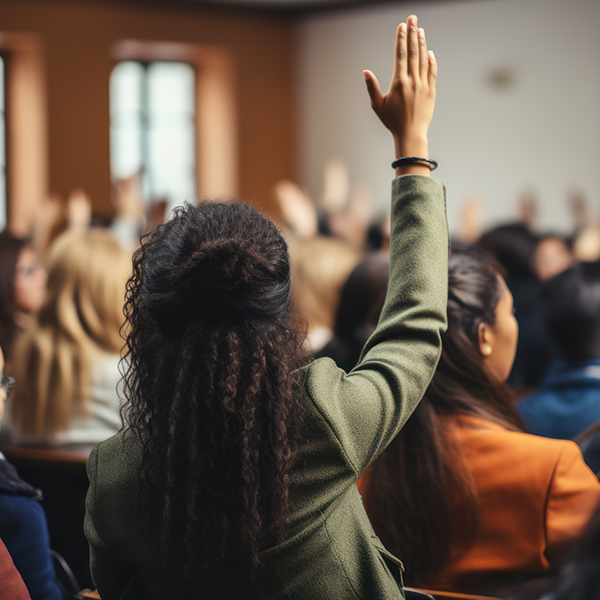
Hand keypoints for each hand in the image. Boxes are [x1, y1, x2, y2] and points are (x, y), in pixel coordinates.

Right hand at [364, 15, 436, 175]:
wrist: (411, 134)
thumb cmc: (392, 121)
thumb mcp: (378, 105)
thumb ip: (372, 87)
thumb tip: (365, 72)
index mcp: (398, 83)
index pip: (400, 55)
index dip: (401, 39)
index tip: (401, 26)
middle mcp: (412, 81)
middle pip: (413, 52)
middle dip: (412, 33)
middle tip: (413, 19)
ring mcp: (423, 85)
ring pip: (424, 59)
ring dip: (422, 43)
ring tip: (420, 30)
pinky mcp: (431, 91)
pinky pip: (432, 71)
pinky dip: (431, 60)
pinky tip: (430, 51)